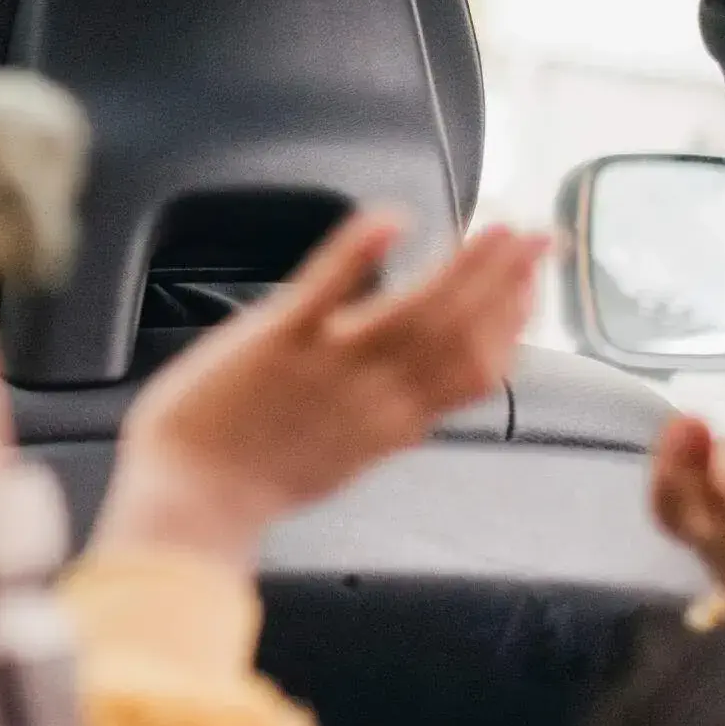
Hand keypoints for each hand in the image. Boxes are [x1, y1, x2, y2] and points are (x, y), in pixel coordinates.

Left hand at [93, 215, 546, 571]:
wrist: (187, 507)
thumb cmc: (246, 484)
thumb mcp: (339, 461)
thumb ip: (382, 425)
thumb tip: (416, 406)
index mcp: (392, 425)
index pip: (477, 370)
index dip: (511, 323)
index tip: (530, 284)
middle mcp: (375, 396)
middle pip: (462, 334)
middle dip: (507, 280)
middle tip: (538, 235)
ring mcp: (328, 367)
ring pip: (417, 312)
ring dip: (464, 265)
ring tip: (496, 227)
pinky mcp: (274, 343)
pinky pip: (326, 291)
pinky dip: (359, 252)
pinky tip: (391, 219)